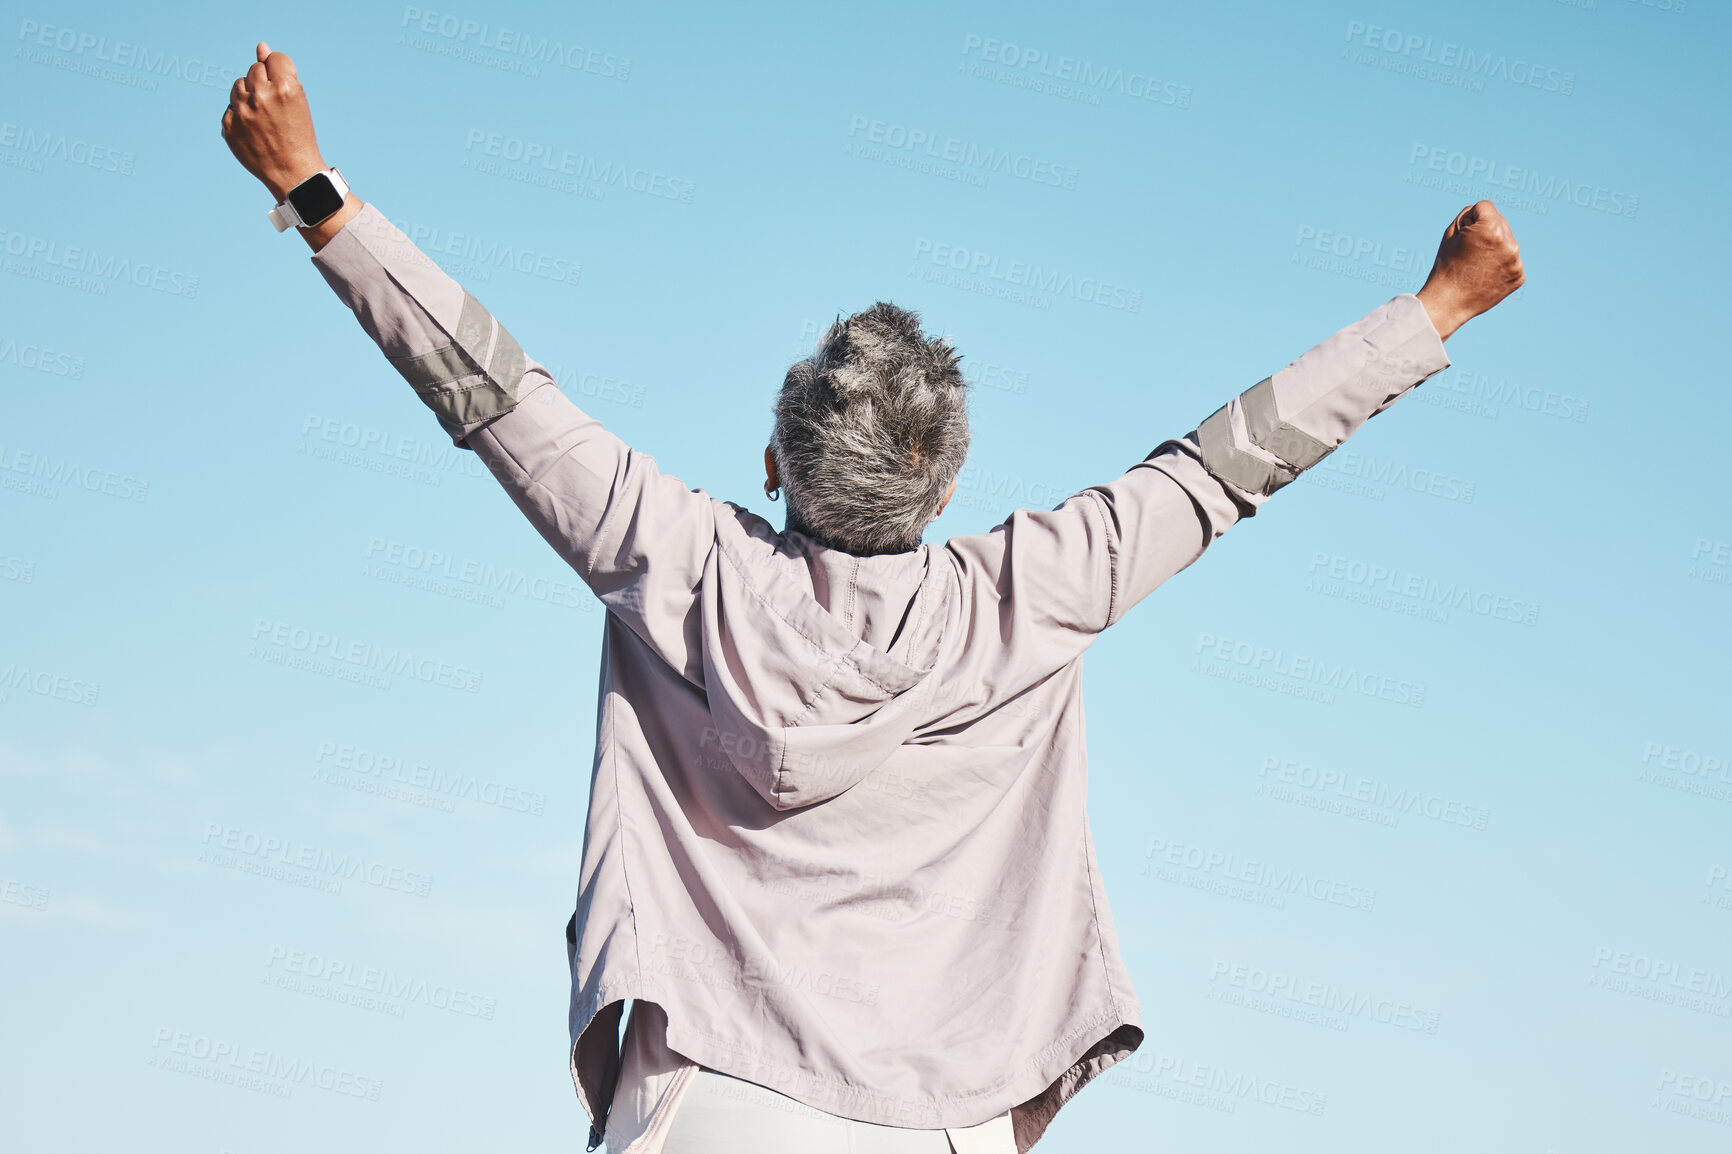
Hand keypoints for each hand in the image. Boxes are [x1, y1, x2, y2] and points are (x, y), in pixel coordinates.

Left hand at [221, 42, 324, 200]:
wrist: (292, 173)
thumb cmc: (299, 136)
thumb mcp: (297, 101)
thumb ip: (279, 71)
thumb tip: (260, 46)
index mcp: (285, 88)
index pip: (273, 58)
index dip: (281, 72)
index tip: (285, 88)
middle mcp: (261, 97)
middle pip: (255, 69)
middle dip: (264, 82)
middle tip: (276, 106)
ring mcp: (243, 112)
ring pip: (239, 85)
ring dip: (250, 95)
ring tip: (265, 117)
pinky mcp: (229, 125)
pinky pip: (231, 107)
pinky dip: (241, 115)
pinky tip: (255, 130)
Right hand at [1414, 201, 1525, 339]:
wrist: (1448, 303)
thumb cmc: (1446, 266)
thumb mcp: (1451, 232)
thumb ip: (1471, 216)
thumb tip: (1490, 216)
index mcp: (1491, 229)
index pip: (1485, 206)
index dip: (1469, 219)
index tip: (1462, 236)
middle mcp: (1509, 244)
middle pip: (1499, 222)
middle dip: (1485, 231)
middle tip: (1469, 252)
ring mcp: (1516, 262)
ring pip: (1506, 241)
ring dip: (1494, 247)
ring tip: (1477, 264)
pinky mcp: (1519, 276)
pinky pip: (1511, 259)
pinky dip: (1500, 264)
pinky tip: (1485, 275)